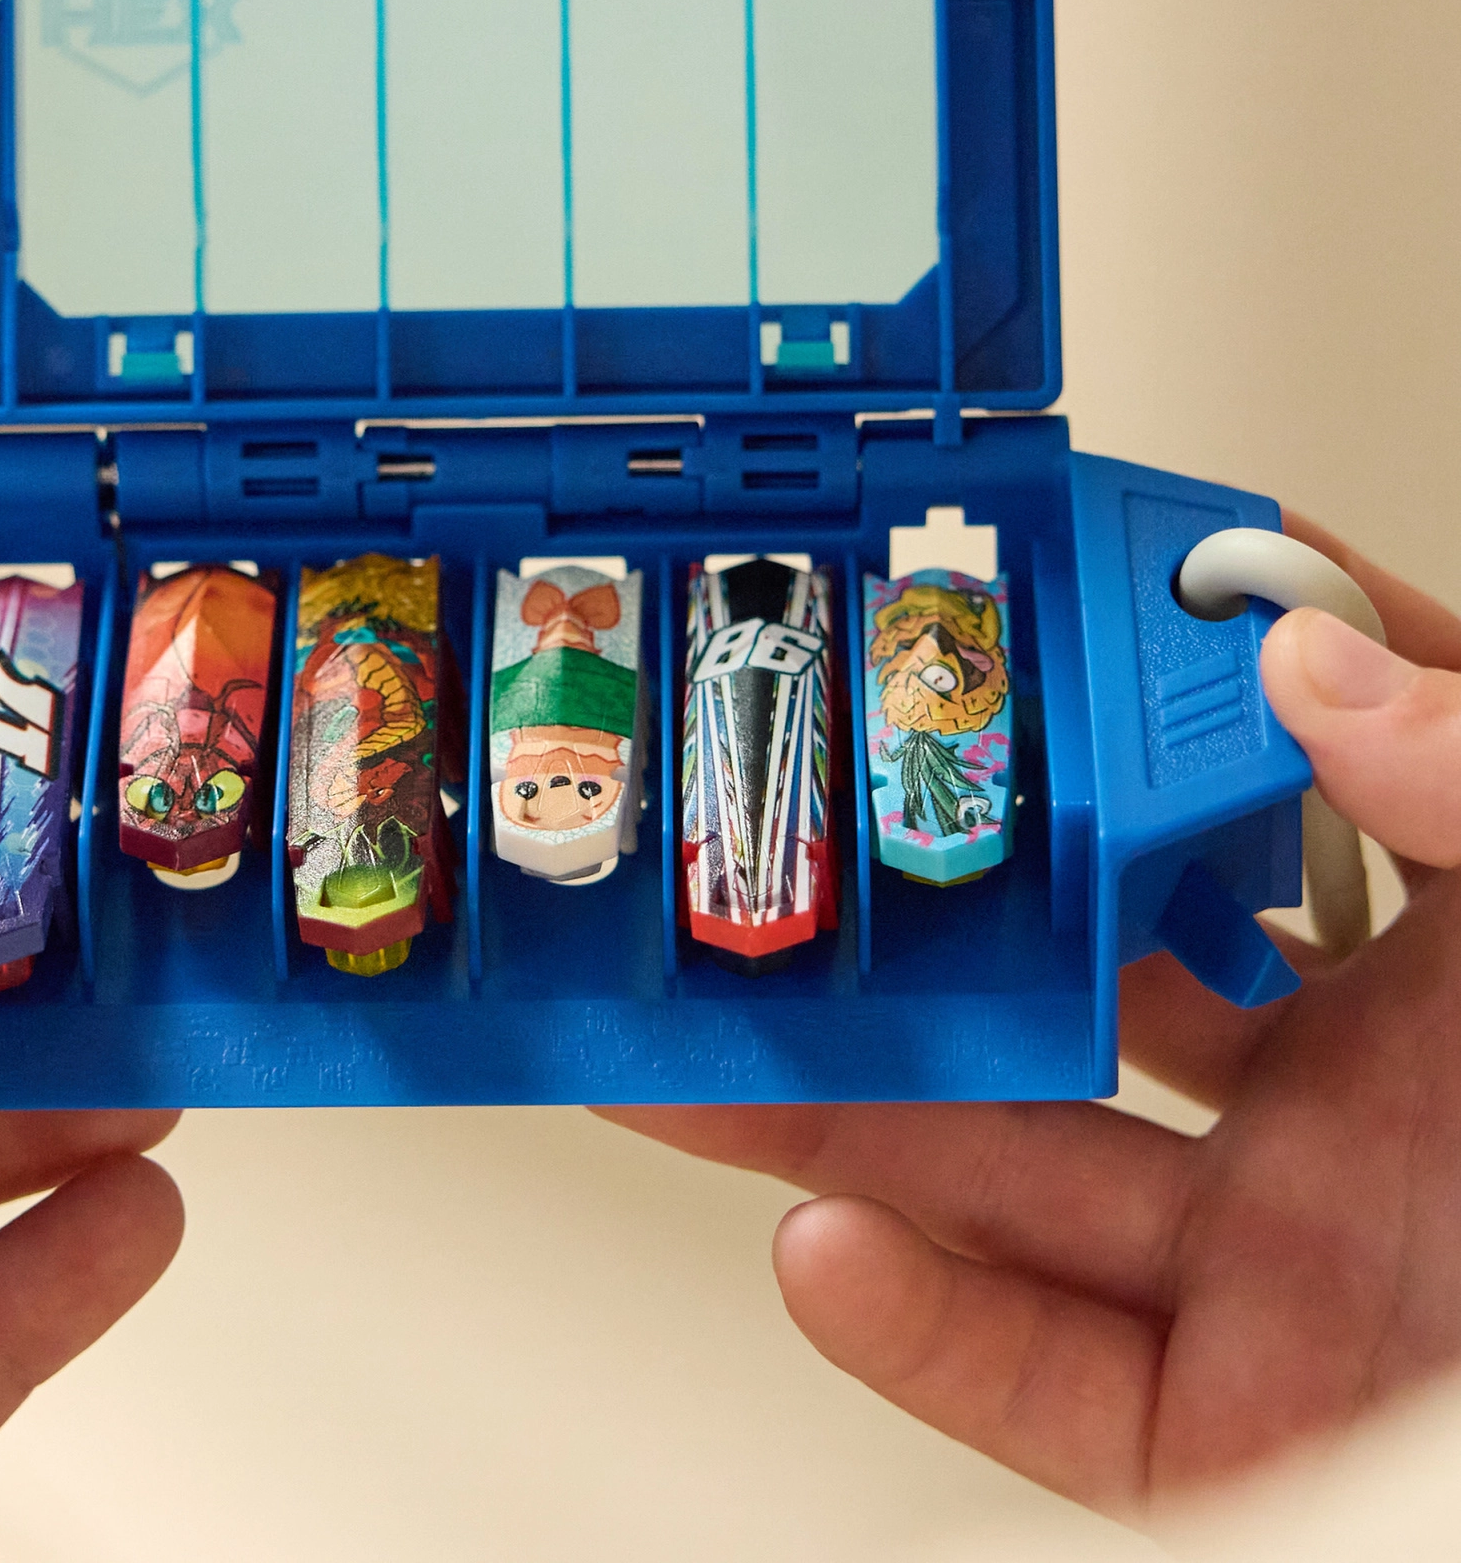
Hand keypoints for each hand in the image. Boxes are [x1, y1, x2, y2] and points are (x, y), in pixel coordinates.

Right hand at [601, 514, 1460, 1513]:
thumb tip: (1314, 657)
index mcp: (1444, 967)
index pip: (1243, 797)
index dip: (1106, 704)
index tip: (986, 633)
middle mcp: (1340, 1113)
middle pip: (1057, 1000)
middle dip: (889, 928)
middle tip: (752, 857)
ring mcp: (1281, 1273)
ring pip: (1003, 1184)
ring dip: (829, 1118)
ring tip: (683, 1039)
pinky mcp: (1245, 1435)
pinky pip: (1048, 1389)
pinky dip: (920, 1331)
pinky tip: (816, 1242)